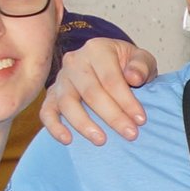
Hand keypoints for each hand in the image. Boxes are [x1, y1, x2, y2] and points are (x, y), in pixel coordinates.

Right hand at [39, 38, 155, 145]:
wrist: (112, 66)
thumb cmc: (128, 65)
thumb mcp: (142, 60)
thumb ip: (142, 66)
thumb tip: (134, 77)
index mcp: (97, 49)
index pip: (111, 79)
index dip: (126, 101)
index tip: (141, 120)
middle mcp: (75, 61)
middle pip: (91, 92)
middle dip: (112, 116)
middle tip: (130, 134)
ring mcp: (61, 79)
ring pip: (67, 103)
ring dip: (84, 124)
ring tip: (101, 141)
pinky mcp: (51, 95)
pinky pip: (47, 111)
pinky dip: (54, 127)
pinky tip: (68, 140)